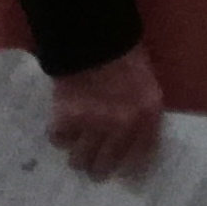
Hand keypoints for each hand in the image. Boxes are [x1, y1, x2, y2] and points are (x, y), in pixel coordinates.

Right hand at [48, 46, 163, 180]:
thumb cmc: (126, 52)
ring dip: (77, 156)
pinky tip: (62, 127)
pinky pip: (58, 139)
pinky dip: (59, 134)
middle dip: (98, 169)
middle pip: (106, 165)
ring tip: (75, 150)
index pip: (140, 157)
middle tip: (93, 166)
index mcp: (147, 115)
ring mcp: (93, 124)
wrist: (95, 34)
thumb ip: (141, 110)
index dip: (129, 168)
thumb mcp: (146, 81)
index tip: (122, 171)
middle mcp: (122, 126)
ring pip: (80, 160)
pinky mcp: (66, 118)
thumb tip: (131, 135)